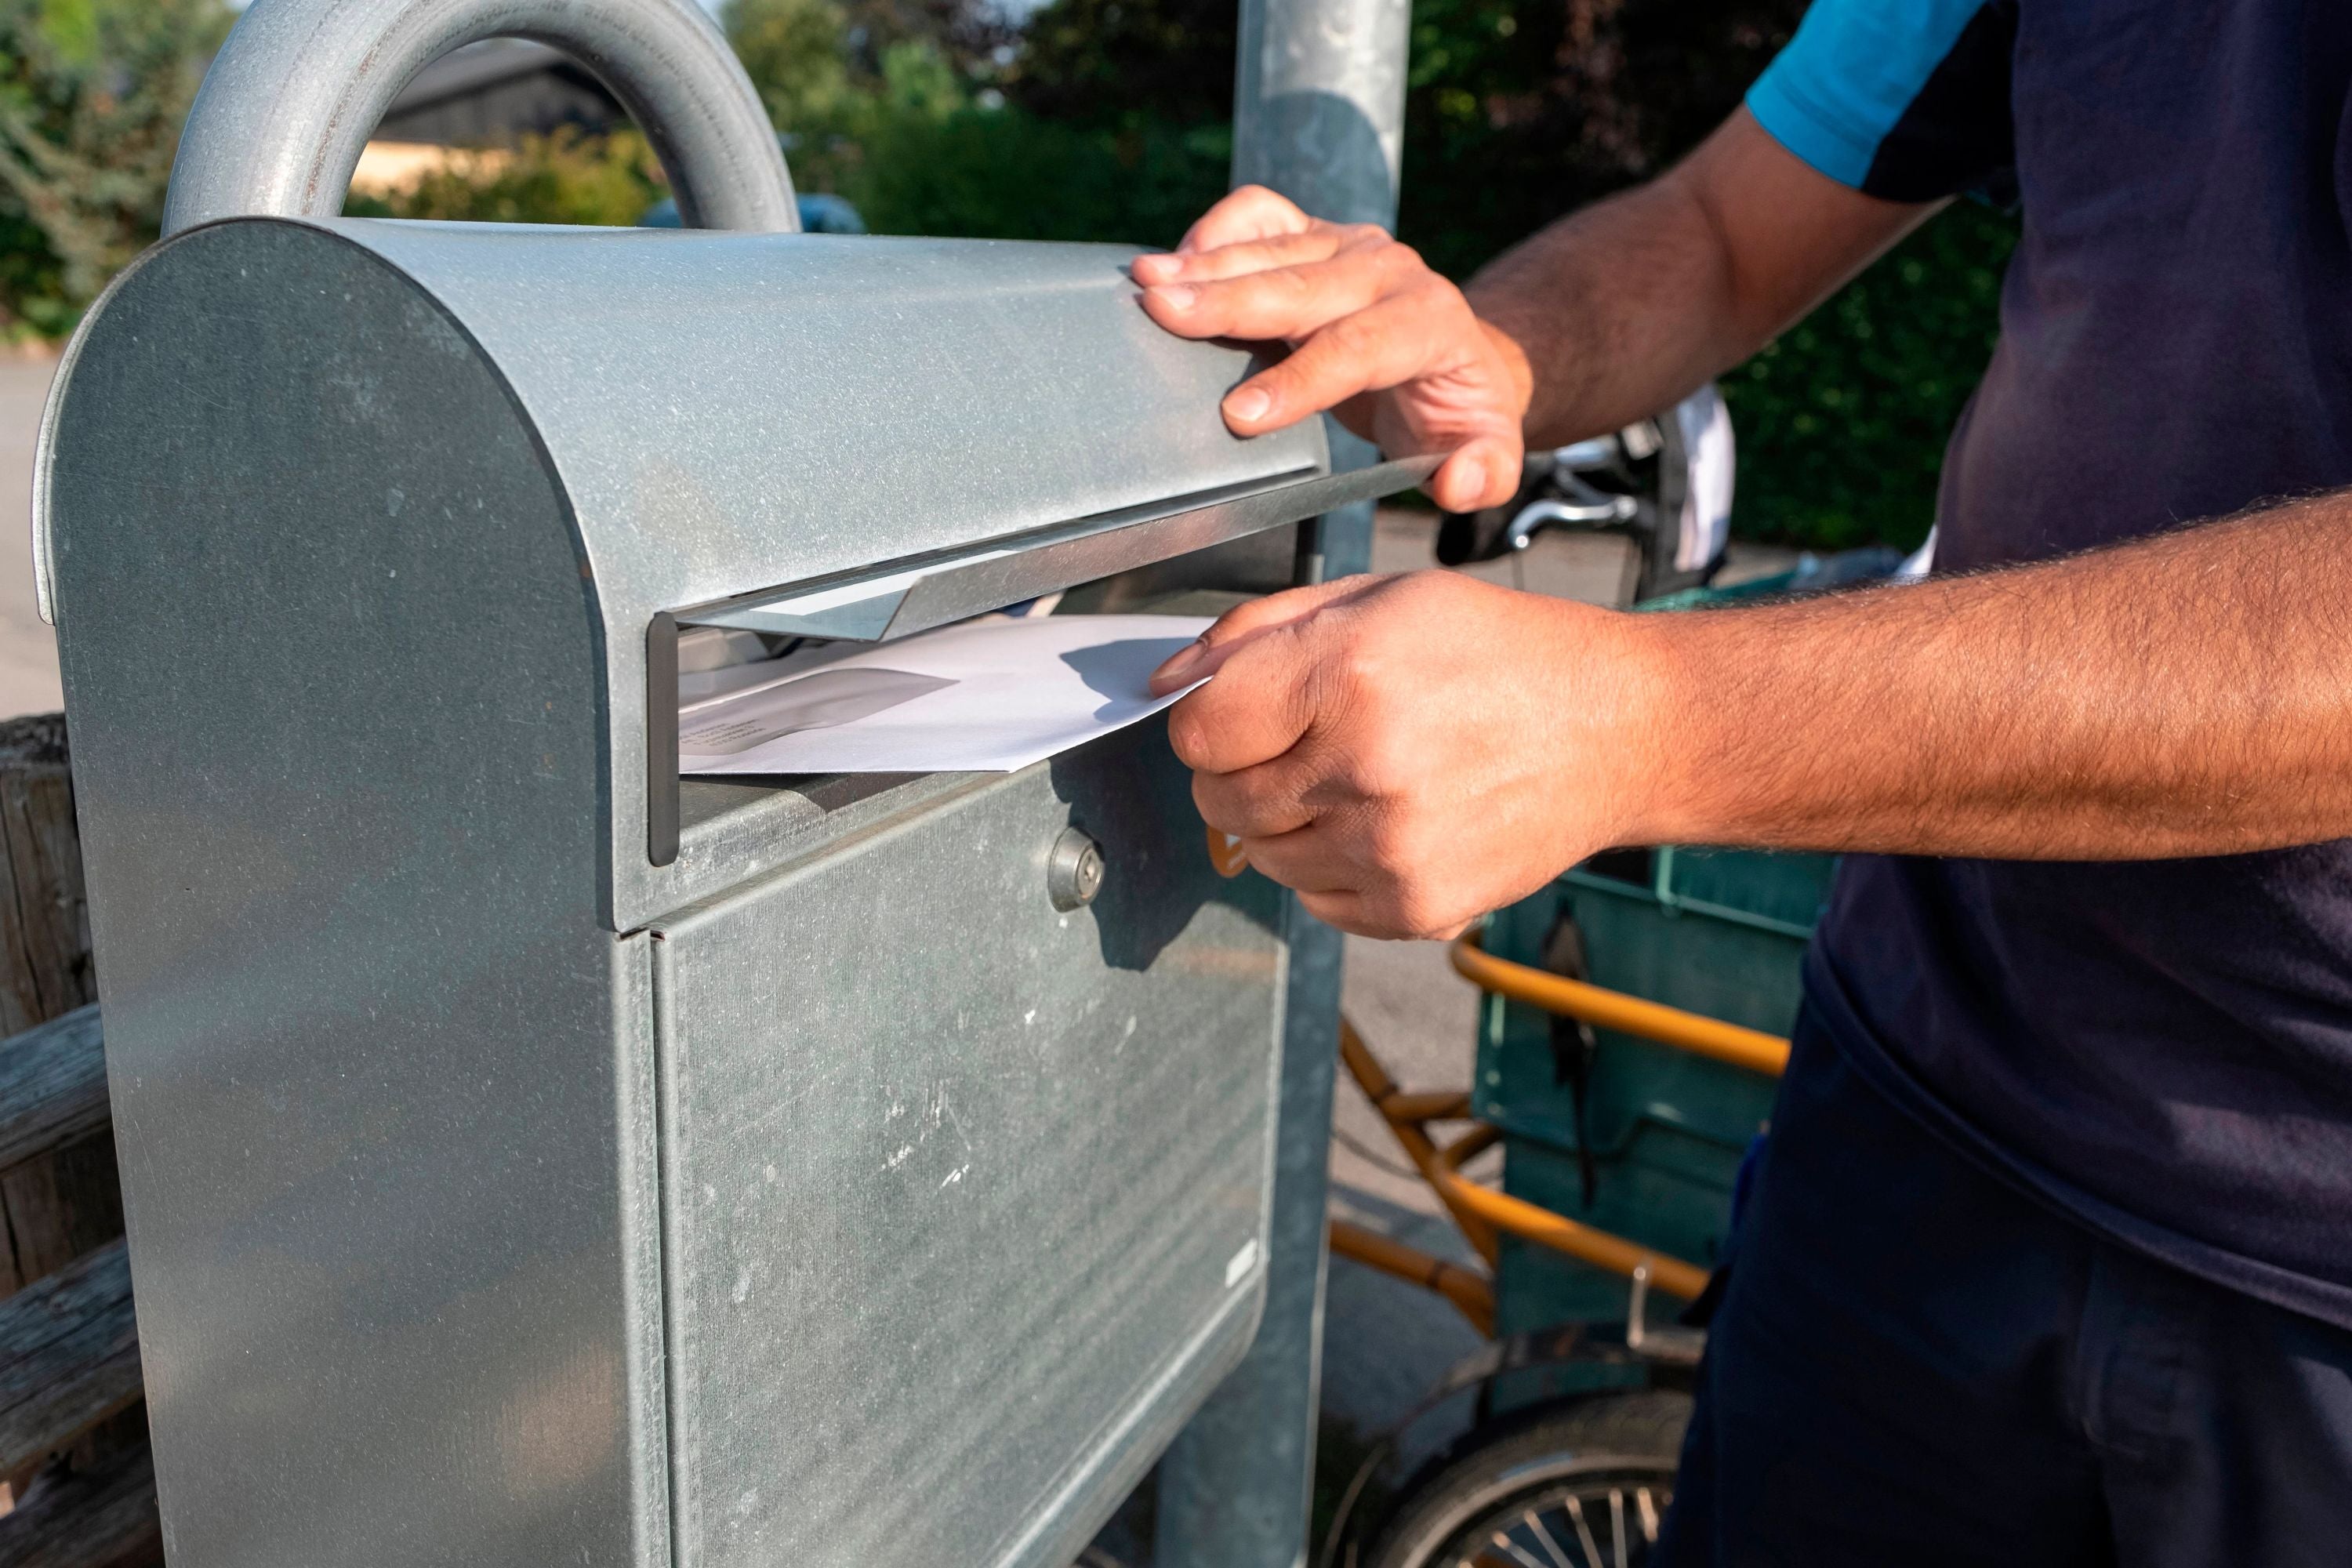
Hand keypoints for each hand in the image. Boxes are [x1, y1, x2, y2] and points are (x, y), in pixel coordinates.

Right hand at [1131, 186, 1533, 512]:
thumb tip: (1458, 480)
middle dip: (1229, 302)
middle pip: (1302, 285)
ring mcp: (1346, 244)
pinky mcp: (1313, 232)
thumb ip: (1484, 473)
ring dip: (1205, 265)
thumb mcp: (1489, 454)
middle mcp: (1388, 270)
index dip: (1300, 381)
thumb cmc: (1457, 412)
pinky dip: (1218, 229)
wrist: (1458, 355)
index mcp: (1430, 322)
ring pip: (1274, 247)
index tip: (1238, 416)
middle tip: (1164, 315)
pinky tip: (1176, 259)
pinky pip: (1262, 213)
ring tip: (1147, 284)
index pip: (1360, 347)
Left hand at [1150, 572, 1664, 938]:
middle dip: (1242, 767)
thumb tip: (1165, 682)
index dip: (1208, 717)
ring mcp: (1390, 849)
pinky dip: (1330, 864)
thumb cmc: (1497, 654)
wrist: (1618, 730)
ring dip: (1285, 818)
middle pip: (1218, 796)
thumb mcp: (1379, 598)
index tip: (1244, 710)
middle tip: (1307, 739)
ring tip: (1358, 774)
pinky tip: (1387, 818)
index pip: (1197, 731)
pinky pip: (1312, 899)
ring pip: (1260, 854)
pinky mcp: (1414, 907)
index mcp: (1348, 674)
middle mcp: (1366, 767)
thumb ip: (1257, 632)